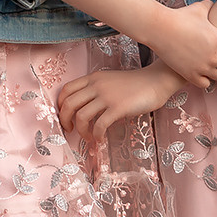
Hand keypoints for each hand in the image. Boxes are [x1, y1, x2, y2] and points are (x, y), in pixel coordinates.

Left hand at [57, 65, 181, 139]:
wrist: (156, 81)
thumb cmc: (134, 84)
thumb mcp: (110, 81)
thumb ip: (96, 90)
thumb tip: (83, 110)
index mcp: (93, 78)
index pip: (66, 90)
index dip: (60, 105)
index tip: (65, 116)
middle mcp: (96, 85)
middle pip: (68, 104)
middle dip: (65, 121)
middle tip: (70, 130)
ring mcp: (107, 96)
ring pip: (81, 116)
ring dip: (81, 131)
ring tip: (88, 137)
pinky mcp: (118, 107)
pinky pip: (99, 125)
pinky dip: (96, 135)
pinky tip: (100, 139)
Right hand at [147, 0, 216, 88]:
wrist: (160, 28)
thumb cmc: (180, 17)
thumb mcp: (200, 8)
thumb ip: (211, 8)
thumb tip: (215, 5)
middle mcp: (215, 57)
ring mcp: (203, 68)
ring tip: (210, 63)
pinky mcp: (190, 75)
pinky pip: (206, 84)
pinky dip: (205, 79)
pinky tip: (200, 70)